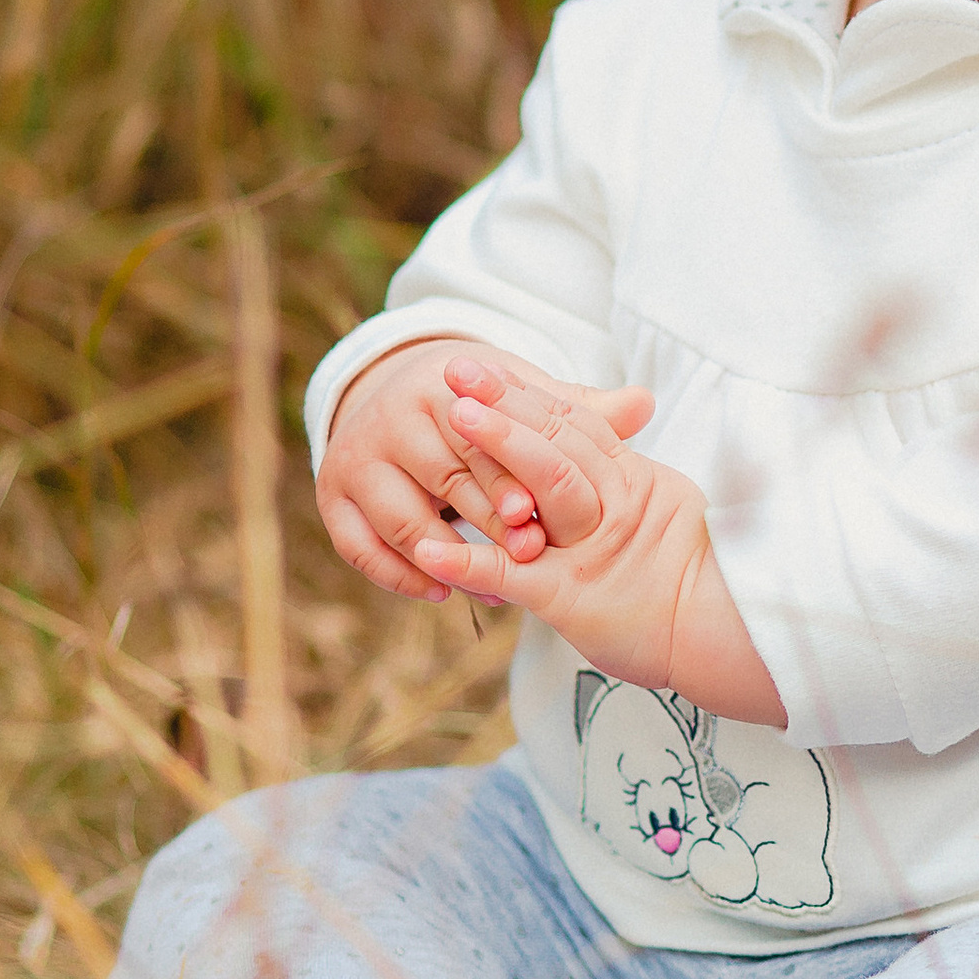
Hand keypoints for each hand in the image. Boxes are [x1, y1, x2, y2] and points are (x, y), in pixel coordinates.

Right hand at [315, 339, 652, 605]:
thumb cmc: (478, 409)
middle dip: (488, 522)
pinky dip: (399, 575)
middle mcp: (387, 418)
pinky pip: (360, 548)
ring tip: (494, 586)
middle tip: (531, 556)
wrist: (395, 398)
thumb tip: (646, 403)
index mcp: (436, 388)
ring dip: (446, 556)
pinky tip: (443, 590)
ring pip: (401, 518)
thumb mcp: (520, 399)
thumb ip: (578, 410)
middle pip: (443, 480)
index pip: (476, 438)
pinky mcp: (332, 498)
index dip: (511, 476)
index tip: (541, 512)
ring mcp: (353, 459)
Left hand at [413, 354, 785, 726]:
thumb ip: (632, 481)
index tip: (487, 367)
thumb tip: (622, 444)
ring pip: (548, 484)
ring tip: (451, 417)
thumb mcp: (671, 514)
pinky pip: (516, 574)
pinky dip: (469, 559)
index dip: (530, 392)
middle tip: (457, 369)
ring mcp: (593, 549)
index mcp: (636, 484)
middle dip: (506, 401)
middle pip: (558, 439)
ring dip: (498, 447)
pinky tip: (429, 545)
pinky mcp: (574, 598)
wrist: (732, 636)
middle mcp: (615, 506)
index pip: (577, 424)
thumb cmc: (704, 584)